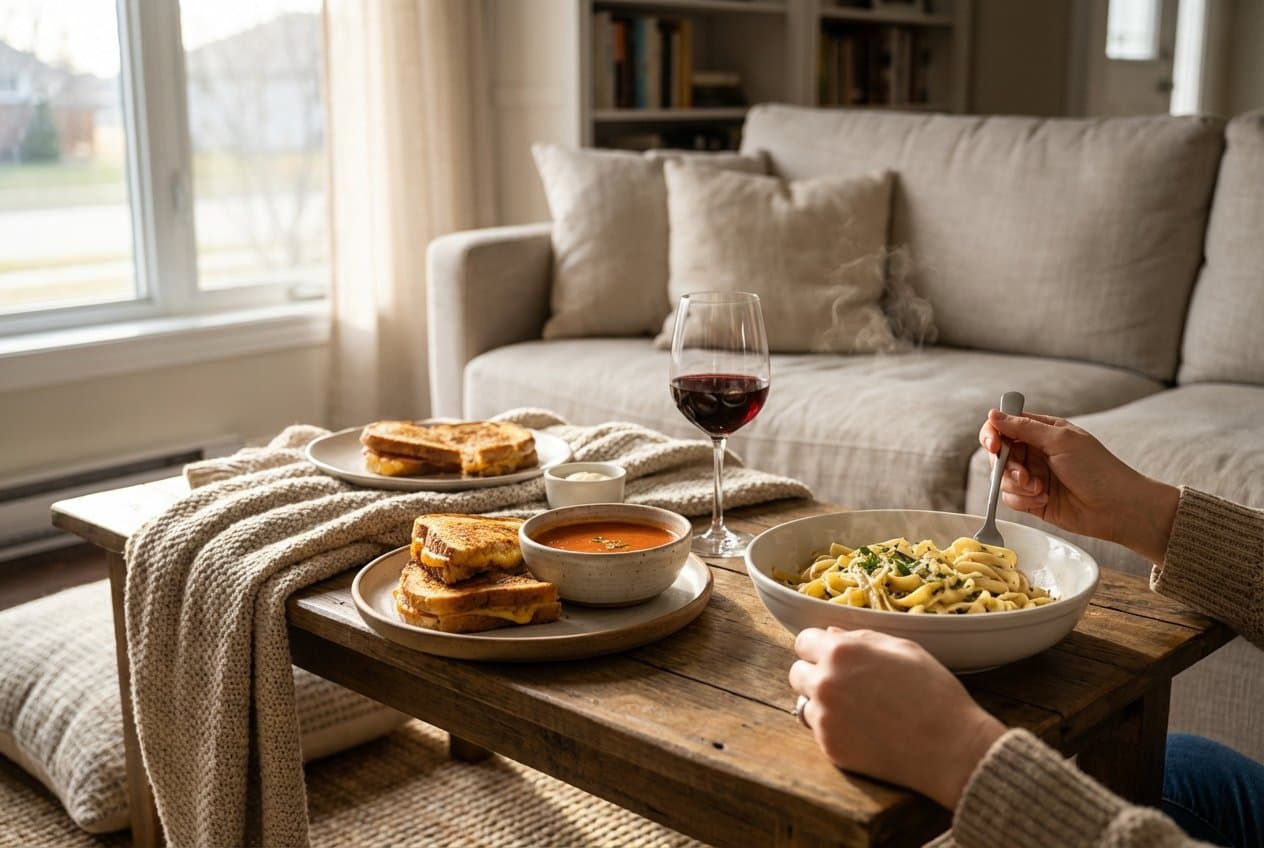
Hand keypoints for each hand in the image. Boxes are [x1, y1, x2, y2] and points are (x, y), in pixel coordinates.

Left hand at [789, 627, 1003, 808]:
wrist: (950, 747)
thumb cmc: (933, 692)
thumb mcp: (903, 649)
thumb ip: (861, 639)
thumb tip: (831, 634)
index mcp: (841, 652)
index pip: (803, 641)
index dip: (817, 647)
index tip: (830, 655)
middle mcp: (825, 683)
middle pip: (796, 673)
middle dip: (815, 674)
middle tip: (846, 684)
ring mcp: (824, 718)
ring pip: (805, 704)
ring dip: (822, 704)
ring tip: (858, 710)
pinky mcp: (830, 747)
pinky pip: (820, 732)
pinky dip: (835, 730)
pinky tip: (865, 731)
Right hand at [979, 410, 1178, 562]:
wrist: (1116, 508)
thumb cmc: (1097, 469)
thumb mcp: (1060, 441)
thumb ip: (1024, 427)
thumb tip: (993, 415)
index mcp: (1042, 431)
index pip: (1005, 426)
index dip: (993, 434)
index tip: (994, 446)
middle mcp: (1035, 452)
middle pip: (998, 454)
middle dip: (1007, 466)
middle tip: (1024, 475)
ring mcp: (1033, 477)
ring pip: (1001, 478)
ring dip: (1018, 486)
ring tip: (1040, 490)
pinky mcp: (1032, 500)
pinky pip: (1010, 498)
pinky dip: (1023, 500)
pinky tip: (1044, 500)